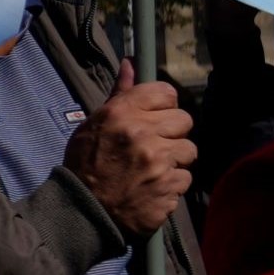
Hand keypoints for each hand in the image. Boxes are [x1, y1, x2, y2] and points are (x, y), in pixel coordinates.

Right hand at [65, 67, 194, 238]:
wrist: (84, 211)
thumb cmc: (86, 164)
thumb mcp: (95, 124)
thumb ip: (120, 95)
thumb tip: (131, 64)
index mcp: (121, 113)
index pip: (165, 92)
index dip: (163, 104)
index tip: (155, 116)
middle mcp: (142, 133)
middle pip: (184, 120)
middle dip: (172, 133)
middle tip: (155, 145)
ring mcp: (158, 162)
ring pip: (189, 150)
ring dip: (175, 160)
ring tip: (154, 168)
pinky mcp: (168, 188)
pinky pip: (185, 178)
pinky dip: (172, 184)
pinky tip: (153, 187)